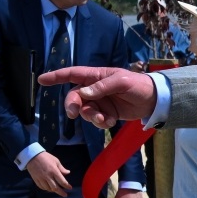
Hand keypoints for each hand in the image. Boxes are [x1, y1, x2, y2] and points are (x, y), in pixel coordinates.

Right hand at [25, 151, 72, 194]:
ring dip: (53, 191)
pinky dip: (45, 189)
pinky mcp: (35, 179)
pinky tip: (48, 188)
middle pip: (55, 188)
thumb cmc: (46, 157)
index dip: (67, 186)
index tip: (70, 188)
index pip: (62, 182)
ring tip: (56, 190)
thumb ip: (62, 168)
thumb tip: (68, 173)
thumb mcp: (56, 161)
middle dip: (61, 192)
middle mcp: (48, 176)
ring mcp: (41, 178)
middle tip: (65, 195)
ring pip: (48, 189)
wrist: (32, 156)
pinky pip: (41, 187)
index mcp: (54, 171)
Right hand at [39, 66, 157, 128]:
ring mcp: (100, 102)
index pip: (72, 74)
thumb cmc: (138, 85)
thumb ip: (102, 87)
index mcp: (96, 76)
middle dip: (73, 105)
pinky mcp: (107, 113)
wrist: (155, 100)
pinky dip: (101, 122)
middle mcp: (94, 89)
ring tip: (104, 119)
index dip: (56, 77)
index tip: (41, 80)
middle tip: (75, 113)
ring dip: (90, 117)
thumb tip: (84, 93)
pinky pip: (96, 120)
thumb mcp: (122, 82)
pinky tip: (111, 121)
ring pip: (85, 111)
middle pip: (74, 97)